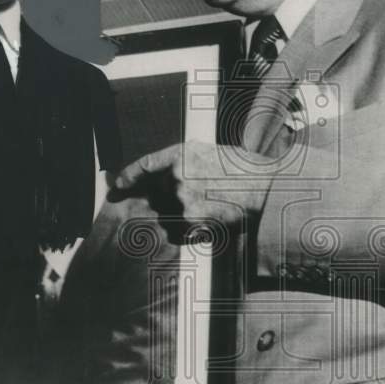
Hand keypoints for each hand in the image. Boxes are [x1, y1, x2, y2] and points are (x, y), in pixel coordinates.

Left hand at [111, 141, 264, 232]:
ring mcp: (182, 198)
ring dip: (187, 214)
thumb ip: (186, 163)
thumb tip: (169, 177)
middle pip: (161, 194)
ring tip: (215, 205)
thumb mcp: (212, 154)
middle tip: (200, 198)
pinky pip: (185, 229)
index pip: (146, 165)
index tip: (118, 185)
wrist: (266, 187)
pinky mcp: (191, 219)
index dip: (129, 176)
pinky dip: (197, 228)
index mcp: (182, 154)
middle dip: (173, 199)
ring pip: (173, 214)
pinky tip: (216, 217)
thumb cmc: (244, 170)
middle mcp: (177, 175)